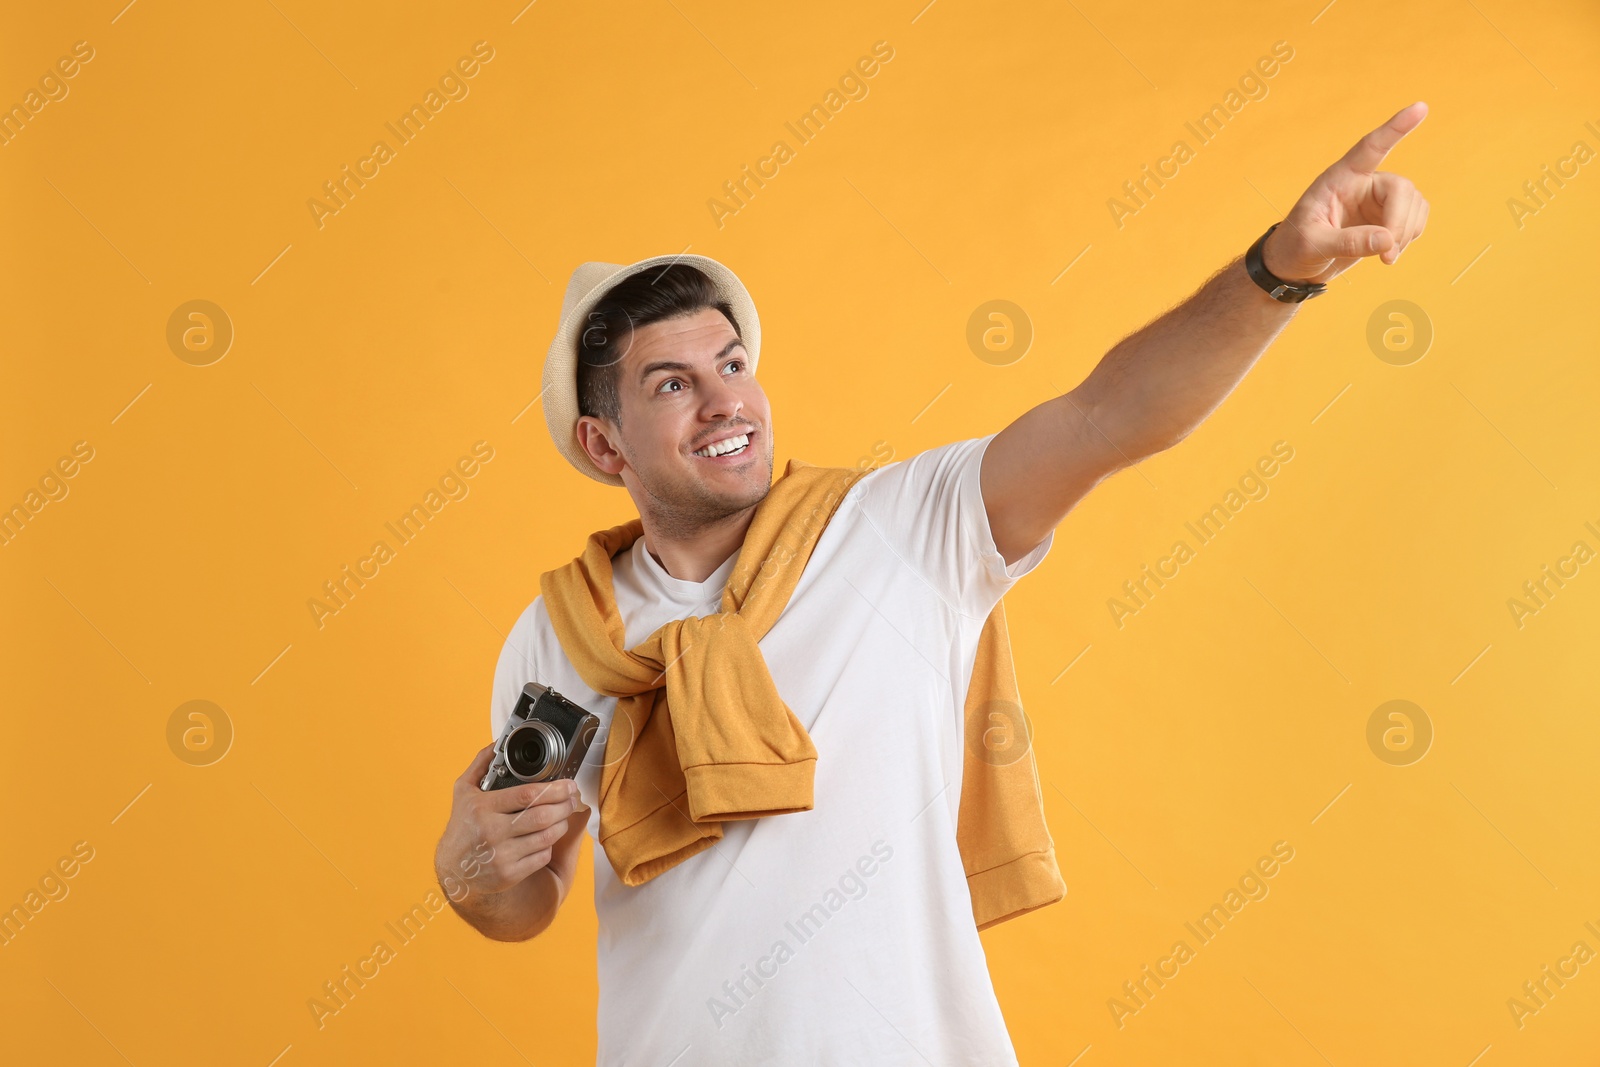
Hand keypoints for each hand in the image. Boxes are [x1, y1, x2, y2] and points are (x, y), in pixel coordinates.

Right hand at [434, 743, 587, 901]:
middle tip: (572, 798)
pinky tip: (549, 836)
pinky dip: (550, 844)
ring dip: (562, 823)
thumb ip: (480, 765)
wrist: (453, 871)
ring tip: (564, 815)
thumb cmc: (462, 828)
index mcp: (482, 808)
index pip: (526, 795)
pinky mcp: (509, 874)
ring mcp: (501, 855)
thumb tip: (496, 743)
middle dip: (565, 805)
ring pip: (546, 836)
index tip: (568, 784)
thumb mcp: (463, 793)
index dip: (555, 788)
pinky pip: (542, 856)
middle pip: (542, 816)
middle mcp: (492, 832)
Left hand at [1261, 101, 1430, 284]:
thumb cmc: (1294, 247)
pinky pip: (1415, 220)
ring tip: (1385, 258)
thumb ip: (1348, 242)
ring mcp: (1377, 200)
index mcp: (1339, 178)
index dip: (1395, 128)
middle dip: (1400, 222)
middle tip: (1388, 254)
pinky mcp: (1387, 218)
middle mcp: (1362, 183)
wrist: (1294, 266)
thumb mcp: (1313, 244)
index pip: (1370, 147)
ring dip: (1406, 233)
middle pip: (1401, 189)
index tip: (1420, 108)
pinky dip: (1408, 238)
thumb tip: (1388, 241)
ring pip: (1414, 205)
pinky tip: (1389, 254)